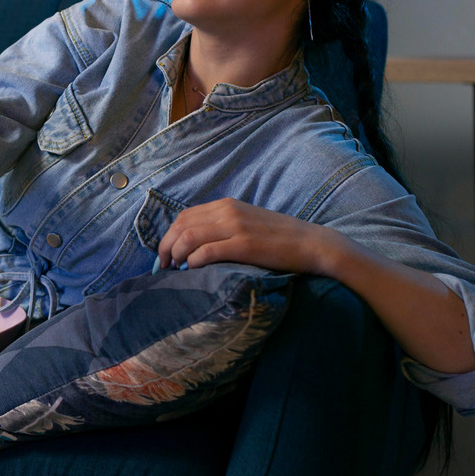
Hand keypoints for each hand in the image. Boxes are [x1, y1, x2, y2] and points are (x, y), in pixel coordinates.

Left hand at [155, 198, 343, 275]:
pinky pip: (207, 250)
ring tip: (173, 270)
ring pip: (189, 236)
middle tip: (162, 267)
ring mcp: (236, 226)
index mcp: (226, 205)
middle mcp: (227, 211)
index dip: (168, 236)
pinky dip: (193, 260)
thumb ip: (223, 227)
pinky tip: (191, 270)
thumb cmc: (280, 239)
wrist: (313, 244)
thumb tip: (194, 245)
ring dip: (175, 254)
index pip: (184, 216)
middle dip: (165, 246)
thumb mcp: (247, 223)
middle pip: (181, 225)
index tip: (164, 255)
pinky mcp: (244, 244)